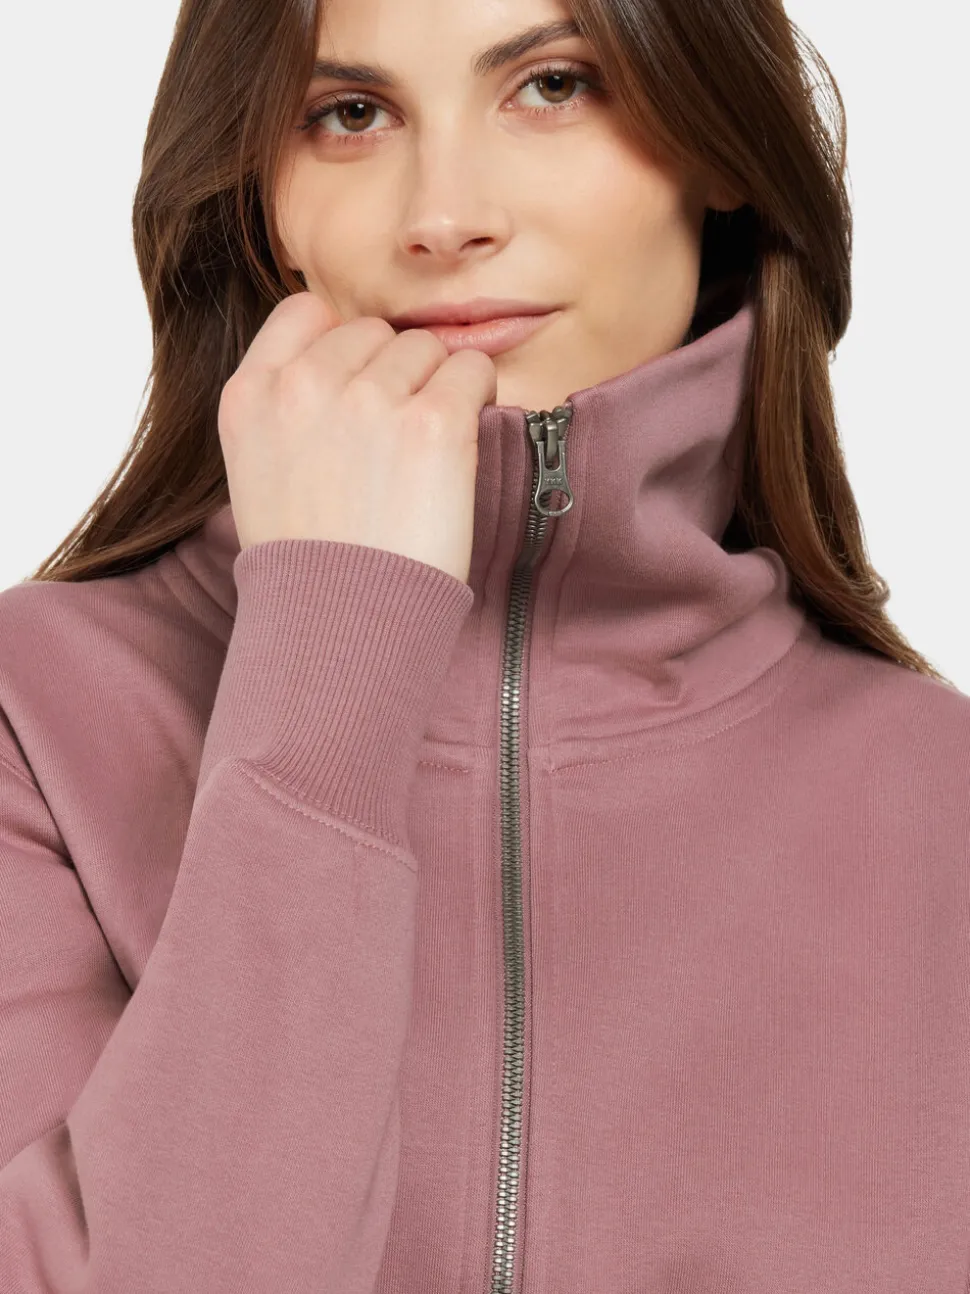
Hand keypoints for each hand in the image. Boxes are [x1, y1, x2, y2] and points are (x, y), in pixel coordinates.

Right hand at [217, 290, 497, 585]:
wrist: (342, 626)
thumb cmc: (309, 565)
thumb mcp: (258, 472)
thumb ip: (287, 409)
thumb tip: (347, 369)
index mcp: (250, 395)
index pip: (305, 311)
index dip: (342, 345)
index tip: (357, 390)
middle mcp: (304, 386)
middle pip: (374, 331)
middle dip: (392, 374)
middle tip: (393, 444)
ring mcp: (369, 400)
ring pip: (425, 348)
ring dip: (435, 389)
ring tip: (419, 457)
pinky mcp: (432, 423)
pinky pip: (472, 370)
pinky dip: (476, 399)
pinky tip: (456, 447)